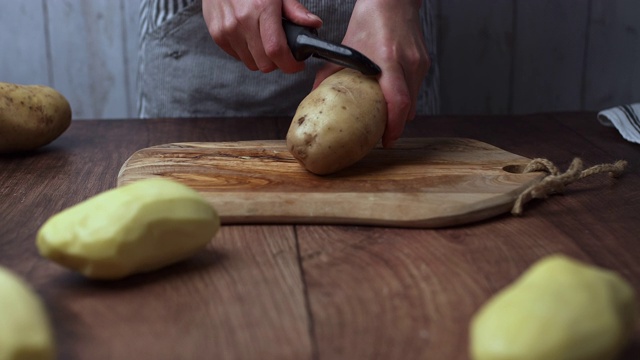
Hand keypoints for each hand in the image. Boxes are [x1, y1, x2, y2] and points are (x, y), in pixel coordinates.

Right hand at [202, 0, 322, 72]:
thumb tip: (314, 24)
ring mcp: (227, 30)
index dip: (290, 64)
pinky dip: (247, 53)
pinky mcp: (218, 35)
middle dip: (278, 63)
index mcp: (261, 8)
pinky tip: (250, 38)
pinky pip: (238, 57)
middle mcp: (242, 21)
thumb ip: (295, 10)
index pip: (276, 50)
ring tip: (264, 42)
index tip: (297, 65)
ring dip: (262, 59)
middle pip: (265, 63)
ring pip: (251, 64)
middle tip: (283, 53)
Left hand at [313, 0, 430, 147]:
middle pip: (408, 106)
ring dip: (401, 113)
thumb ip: (330, 73)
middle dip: (397, 125)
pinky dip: (405, 98)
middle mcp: (407, 62)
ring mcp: (419, 63)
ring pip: (414, 100)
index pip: (398, 100)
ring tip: (386, 120)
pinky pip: (415, 89)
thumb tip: (316, 95)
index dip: (394, 125)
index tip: (386, 139)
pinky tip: (392, 99)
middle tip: (382, 135)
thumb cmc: (370, 19)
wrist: (393, 1)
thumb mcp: (347, 46)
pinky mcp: (424, 63)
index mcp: (387, 58)